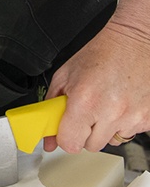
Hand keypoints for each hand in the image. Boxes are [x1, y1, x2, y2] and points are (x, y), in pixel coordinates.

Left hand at [44, 18, 149, 152]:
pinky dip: (124, 123)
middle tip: (86, 111)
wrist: (135, 41)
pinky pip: (130, 133)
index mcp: (85, 100)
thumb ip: (51, 109)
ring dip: (105, 128)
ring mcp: (133, 117)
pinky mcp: (149, 118)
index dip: (65, 137)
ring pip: (111, 141)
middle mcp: (111, 111)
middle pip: (90, 145)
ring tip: (105, 105)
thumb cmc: (101, 54)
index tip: (66, 129)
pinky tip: (121, 104)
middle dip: (84, 131)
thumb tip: (47, 138)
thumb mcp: (64, 76)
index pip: (70, 143)